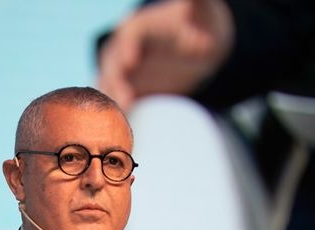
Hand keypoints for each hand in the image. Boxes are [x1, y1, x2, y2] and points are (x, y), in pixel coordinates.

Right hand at [98, 0, 234, 109]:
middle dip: (117, 81)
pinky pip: (118, 101)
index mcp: (143, 25)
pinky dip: (117, 114)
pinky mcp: (130, 89)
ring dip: (114, 103)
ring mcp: (126, 70)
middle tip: (125, 100)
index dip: (128, 46)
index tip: (130, 61)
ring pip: (111, 85)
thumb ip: (197, 2)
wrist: (201, 40)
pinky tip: (121, 131)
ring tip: (120, 120)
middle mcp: (128, 47)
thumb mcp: (203, 9)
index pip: (130, 34)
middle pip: (115, 63)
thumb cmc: (202, 20)